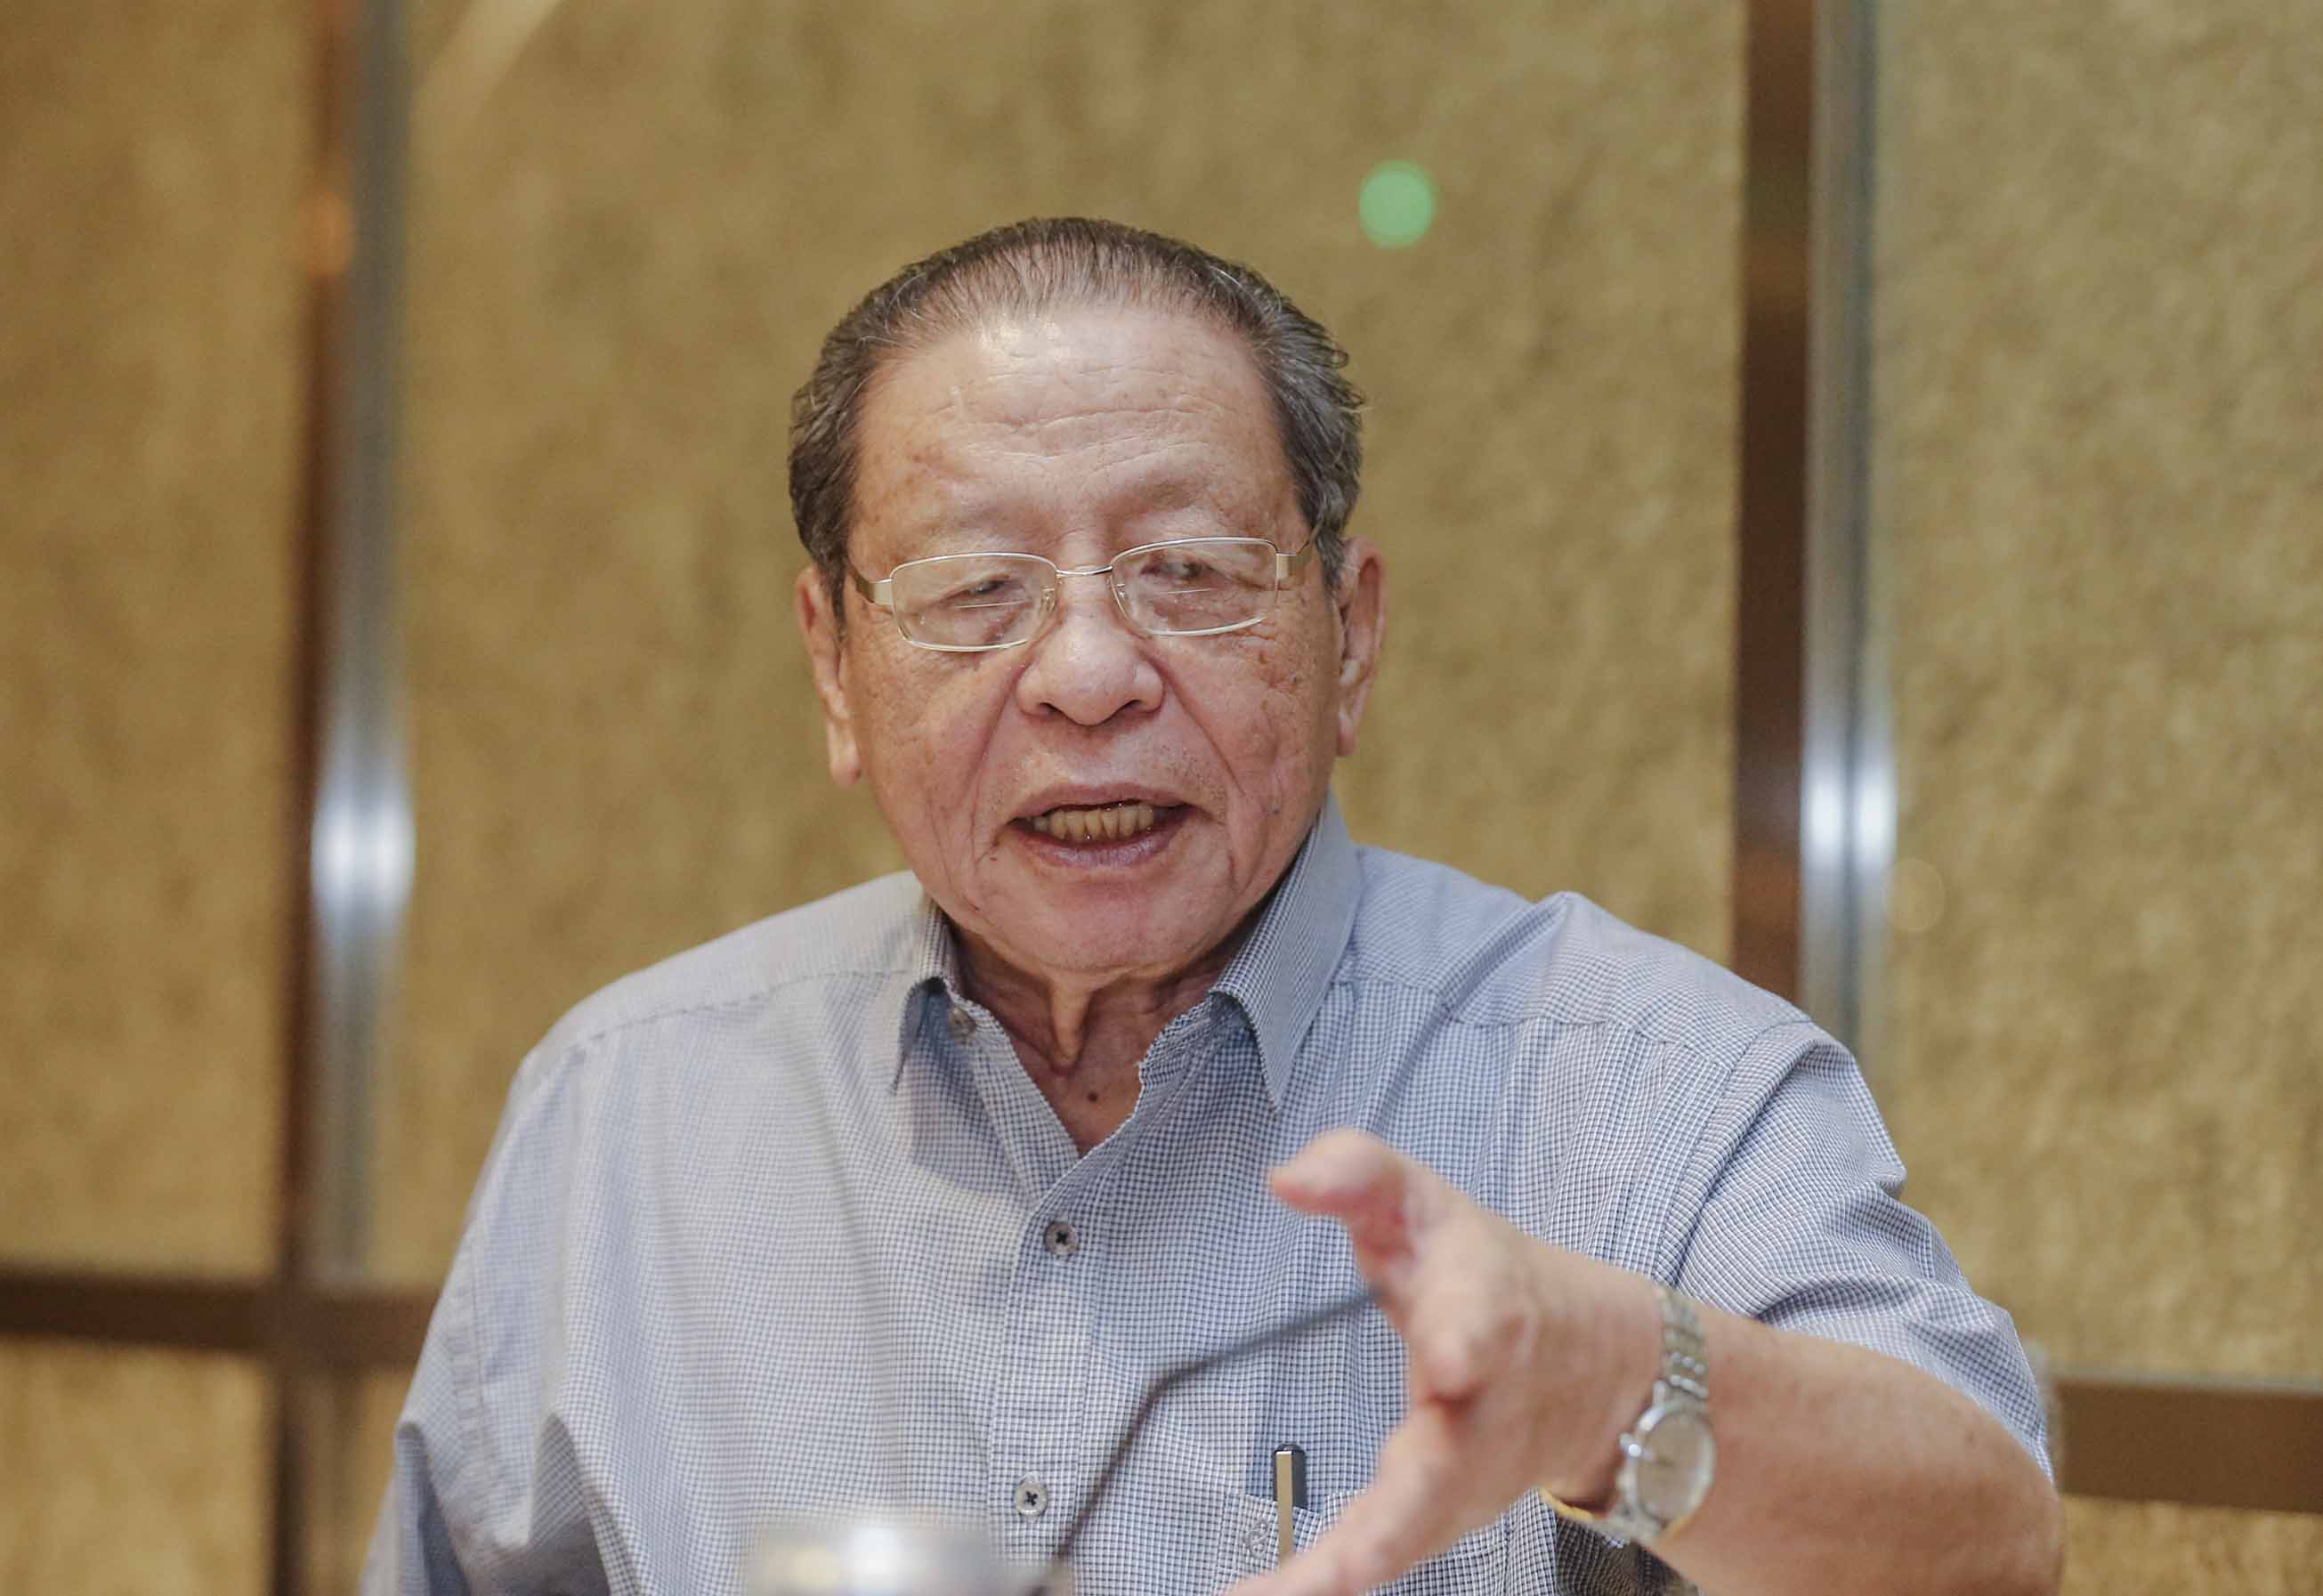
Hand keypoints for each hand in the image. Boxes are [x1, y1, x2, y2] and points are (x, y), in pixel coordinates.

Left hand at [1228, 1130, 1656, 1595]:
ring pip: (1410, 1530)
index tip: (1452, 1359)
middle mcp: (1483, 1406)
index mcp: (1488, 1310)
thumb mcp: (1425, 1205)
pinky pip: (1380, 1553)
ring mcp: (1466, 1474)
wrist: (1595, 1367)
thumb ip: (1357, 1174)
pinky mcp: (1439, 1515)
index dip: (1467, 1336)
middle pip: (1449, 1461)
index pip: (1483, 1320)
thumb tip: (1285, 1177)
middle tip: (1351, 1558)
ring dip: (1345, 1568)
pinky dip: (1325, 1580)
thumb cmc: (1486, 1277)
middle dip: (1407, 1505)